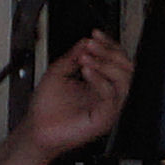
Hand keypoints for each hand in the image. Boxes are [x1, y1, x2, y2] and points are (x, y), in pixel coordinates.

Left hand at [12, 31, 130, 164]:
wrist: (37, 129)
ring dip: (106, 64)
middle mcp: (108, 95)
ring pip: (124, 81)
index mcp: (100, 84)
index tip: (95, 34)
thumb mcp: (59, 72)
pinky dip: (100, 81)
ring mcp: (108, 108)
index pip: (117, 61)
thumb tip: (86, 41)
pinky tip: (86, 71)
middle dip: (109, 52)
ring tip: (87, 58)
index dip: (109, 45)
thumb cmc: (47, 108)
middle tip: (91, 45)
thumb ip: (73, 56)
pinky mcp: (104, 119)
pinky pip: (111, 97)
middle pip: (127, 68)